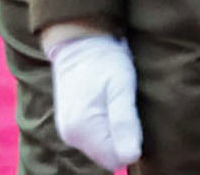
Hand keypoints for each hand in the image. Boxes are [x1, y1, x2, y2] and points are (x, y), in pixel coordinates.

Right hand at [46, 32, 141, 170]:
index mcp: (82, 128)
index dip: (131, 141)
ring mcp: (68, 131)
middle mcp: (71, 135)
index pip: (117, 159)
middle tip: (124, 107)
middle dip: (122, 139)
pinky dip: (104, 129)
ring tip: (115, 104)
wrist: (78, 42)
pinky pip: (94, 140)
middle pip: (109, 156)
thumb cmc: (104, 60)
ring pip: (102, 149)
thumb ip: (124, 122)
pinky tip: (106, 107)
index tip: (132, 115)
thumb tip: (131, 156)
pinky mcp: (70, 125)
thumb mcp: (121, 86)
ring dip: (114, 134)